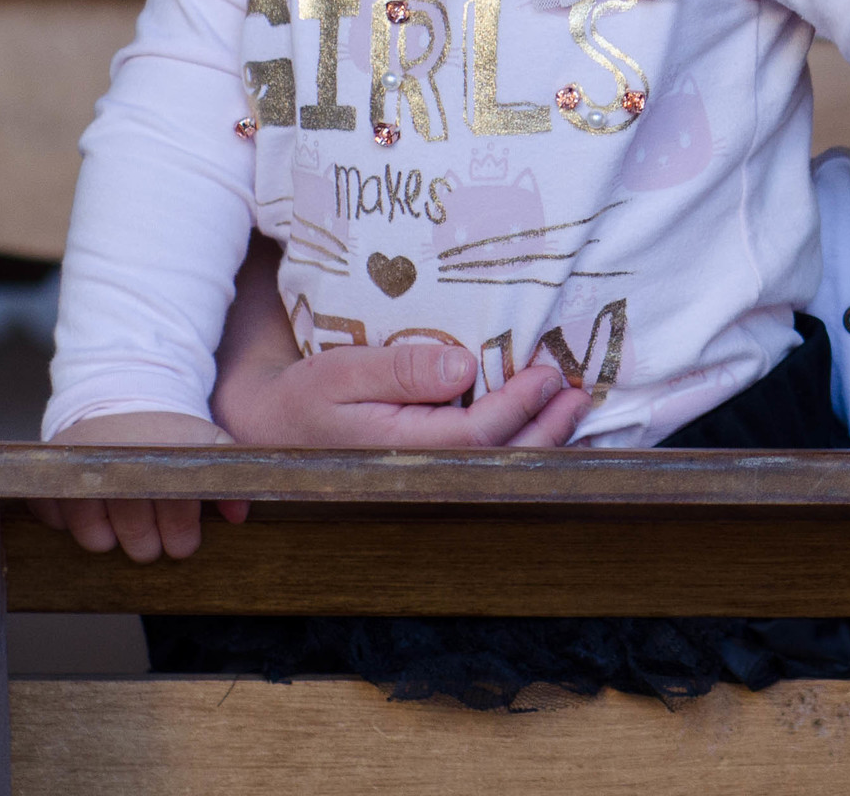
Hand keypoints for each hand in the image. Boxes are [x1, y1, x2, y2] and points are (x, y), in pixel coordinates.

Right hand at [32, 411, 247, 561]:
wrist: (123, 386)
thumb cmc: (167, 427)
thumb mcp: (205, 442)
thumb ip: (226, 480)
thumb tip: (238, 516)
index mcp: (164, 456)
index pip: (176, 513)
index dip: (182, 536)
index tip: (184, 542)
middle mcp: (122, 462)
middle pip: (136, 533)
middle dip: (148, 544)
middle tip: (152, 541)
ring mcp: (83, 466)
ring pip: (95, 535)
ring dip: (109, 538)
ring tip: (120, 526)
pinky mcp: (53, 467)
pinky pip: (55, 515)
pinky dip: (67, 520)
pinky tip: (88, 509)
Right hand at [215, 338, 590, 448]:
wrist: (270, 430)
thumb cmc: (303, 395)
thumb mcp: (340, 369)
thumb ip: (400, 370)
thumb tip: (465, 367)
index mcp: (399, 452)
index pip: (477, 437)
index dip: (520, 405)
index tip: (548, 372)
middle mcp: (419, 477)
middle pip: (499, 462)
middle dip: (546, 429)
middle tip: (579, 392)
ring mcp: (424, 483)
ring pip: (496, 471)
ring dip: (540, 441)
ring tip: (572, 409)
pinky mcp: (424, 477)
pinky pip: (482, 468)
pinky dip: (517, 448)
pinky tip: (538, 430)